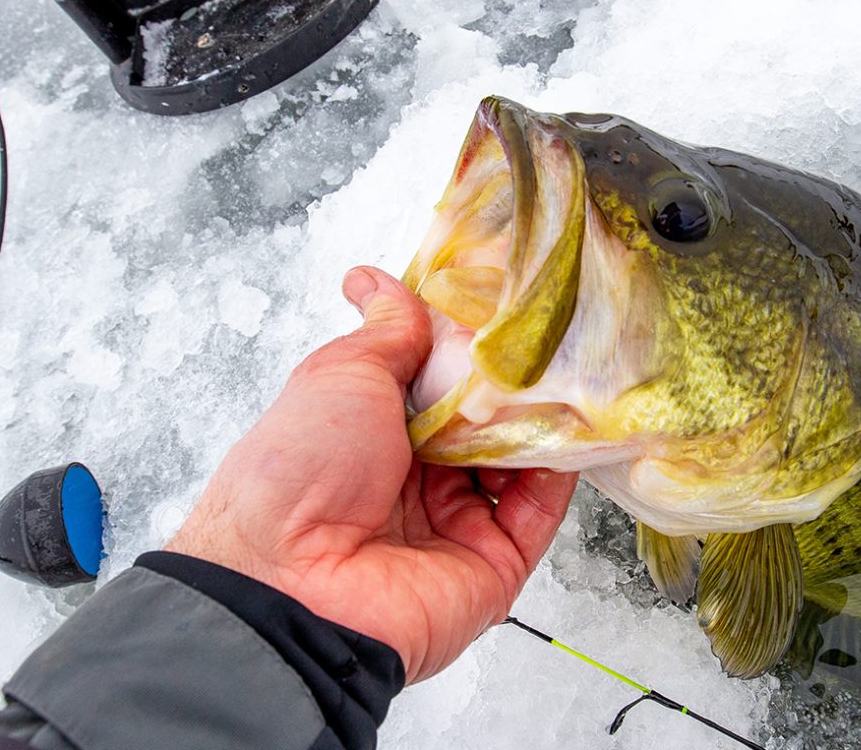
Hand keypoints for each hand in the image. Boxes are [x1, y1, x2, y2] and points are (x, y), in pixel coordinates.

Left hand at [166, 266, 579, 682]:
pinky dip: (560, 471)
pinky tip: (568, 428)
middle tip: (548, 336)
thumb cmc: (298, 469)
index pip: (441, 383)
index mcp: (373, 434)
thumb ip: (386, 330)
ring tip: (565, 375)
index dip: (470, 346)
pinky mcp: (493, 564)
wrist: (292, 581)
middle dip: (515, 382)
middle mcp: (416, 480)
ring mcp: (456, 523)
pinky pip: (539, 511)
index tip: (506, 307)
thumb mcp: (342, 374)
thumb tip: (378, 281)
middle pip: (484, 422)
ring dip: (542, 420)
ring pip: (520, 462)